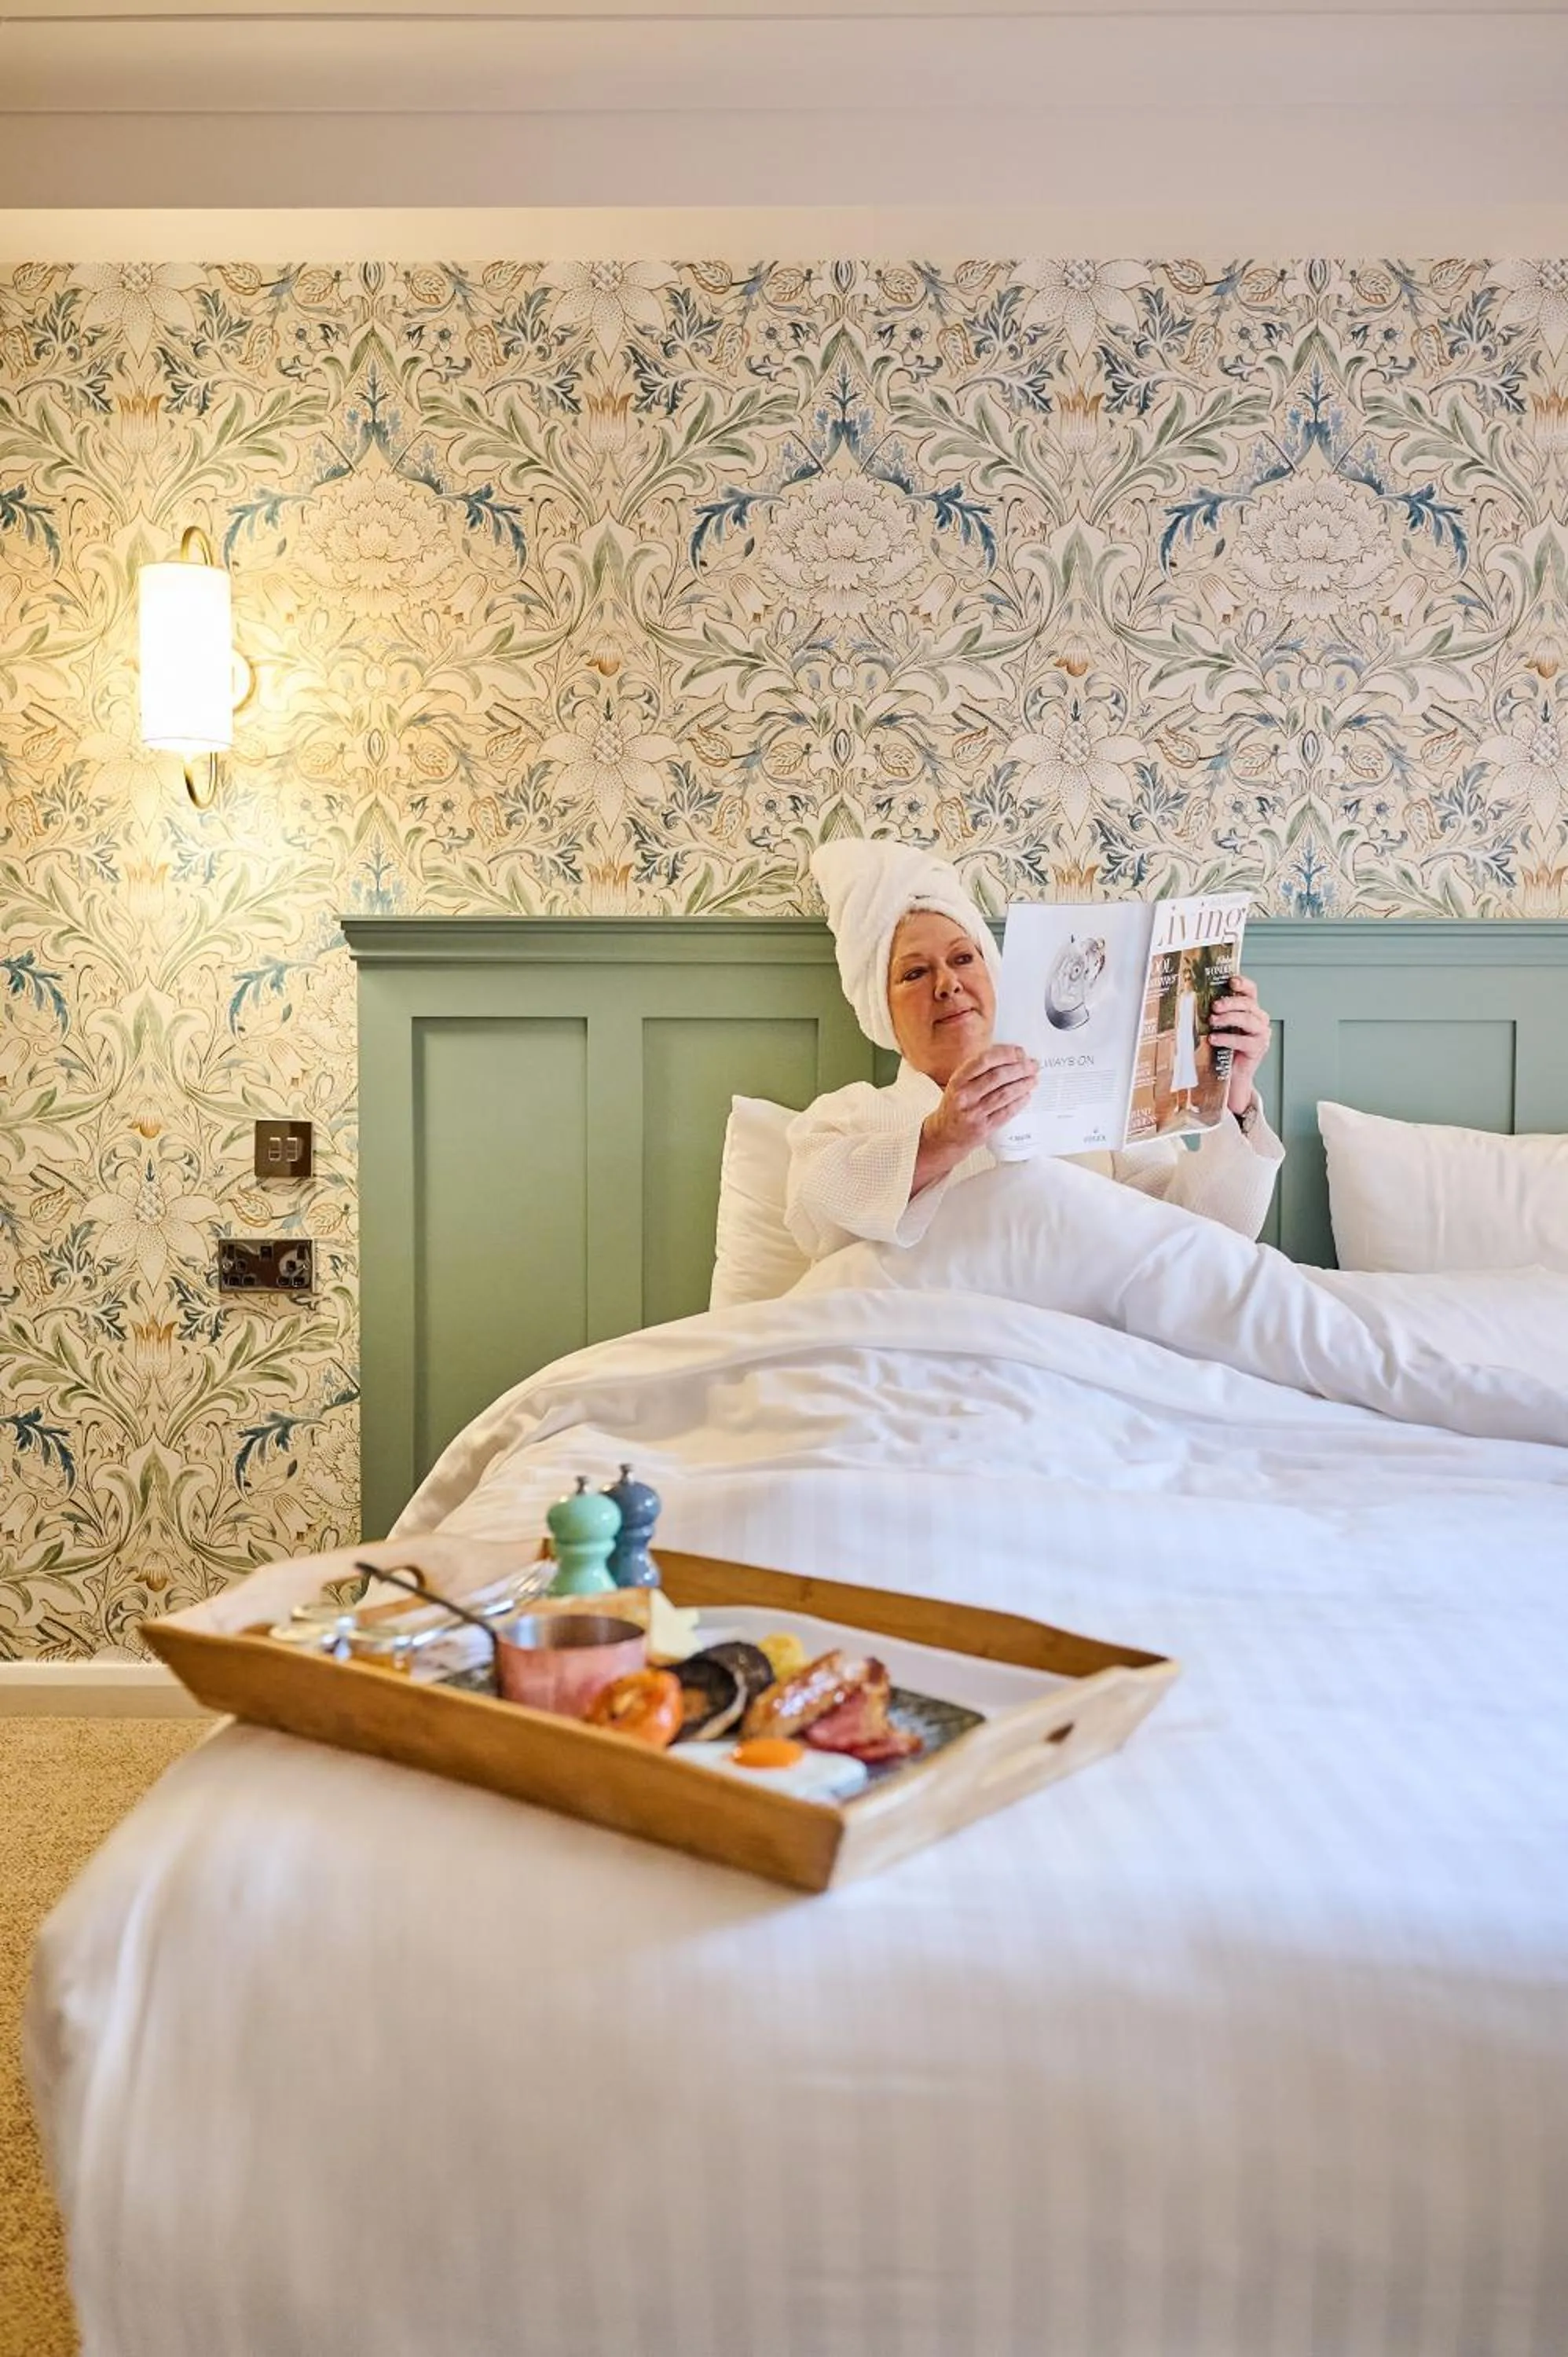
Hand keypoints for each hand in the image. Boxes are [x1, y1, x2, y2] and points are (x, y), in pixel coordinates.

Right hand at [923, 1044, 1039, 1158]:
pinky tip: (1026, 1095)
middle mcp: (964, 1096)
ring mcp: (974, 1113)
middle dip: (1020, 1069)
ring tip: (1033, 1079)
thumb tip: (1009, 1057)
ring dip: (1023, 1084)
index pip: (983, 1061)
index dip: (1005, 1054)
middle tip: (1033, 1065)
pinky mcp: (984, 1128)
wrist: (945, 1136)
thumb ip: (978, 1071)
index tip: (1019, 1052)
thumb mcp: (958, 1085)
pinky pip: (1006, 1112)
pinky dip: (1019, 1102)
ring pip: (1004, 1094)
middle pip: (998, 1077)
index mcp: (957, 1080)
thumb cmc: (955, 1106)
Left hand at [1207, 973, 1272, 1114]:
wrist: (1230, 1075)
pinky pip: (1244, 1040)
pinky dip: (1227, 1038)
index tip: (1231, 981)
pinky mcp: (1258, 1048)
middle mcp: (1259, 1019)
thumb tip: (1192, 1000)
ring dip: (1228, 1018)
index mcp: (1250, 1009)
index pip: (1251, 991)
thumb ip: (1215, 1013)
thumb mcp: (1218, 1027)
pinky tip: (1214, 1038)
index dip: (1243, 984)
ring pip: (1248, 1020)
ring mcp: (1261, 1033)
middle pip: (1248, 1004)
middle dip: (1230, 1003)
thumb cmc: (1223, 1048)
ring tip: (1212, 1021)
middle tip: (1214, 1006)